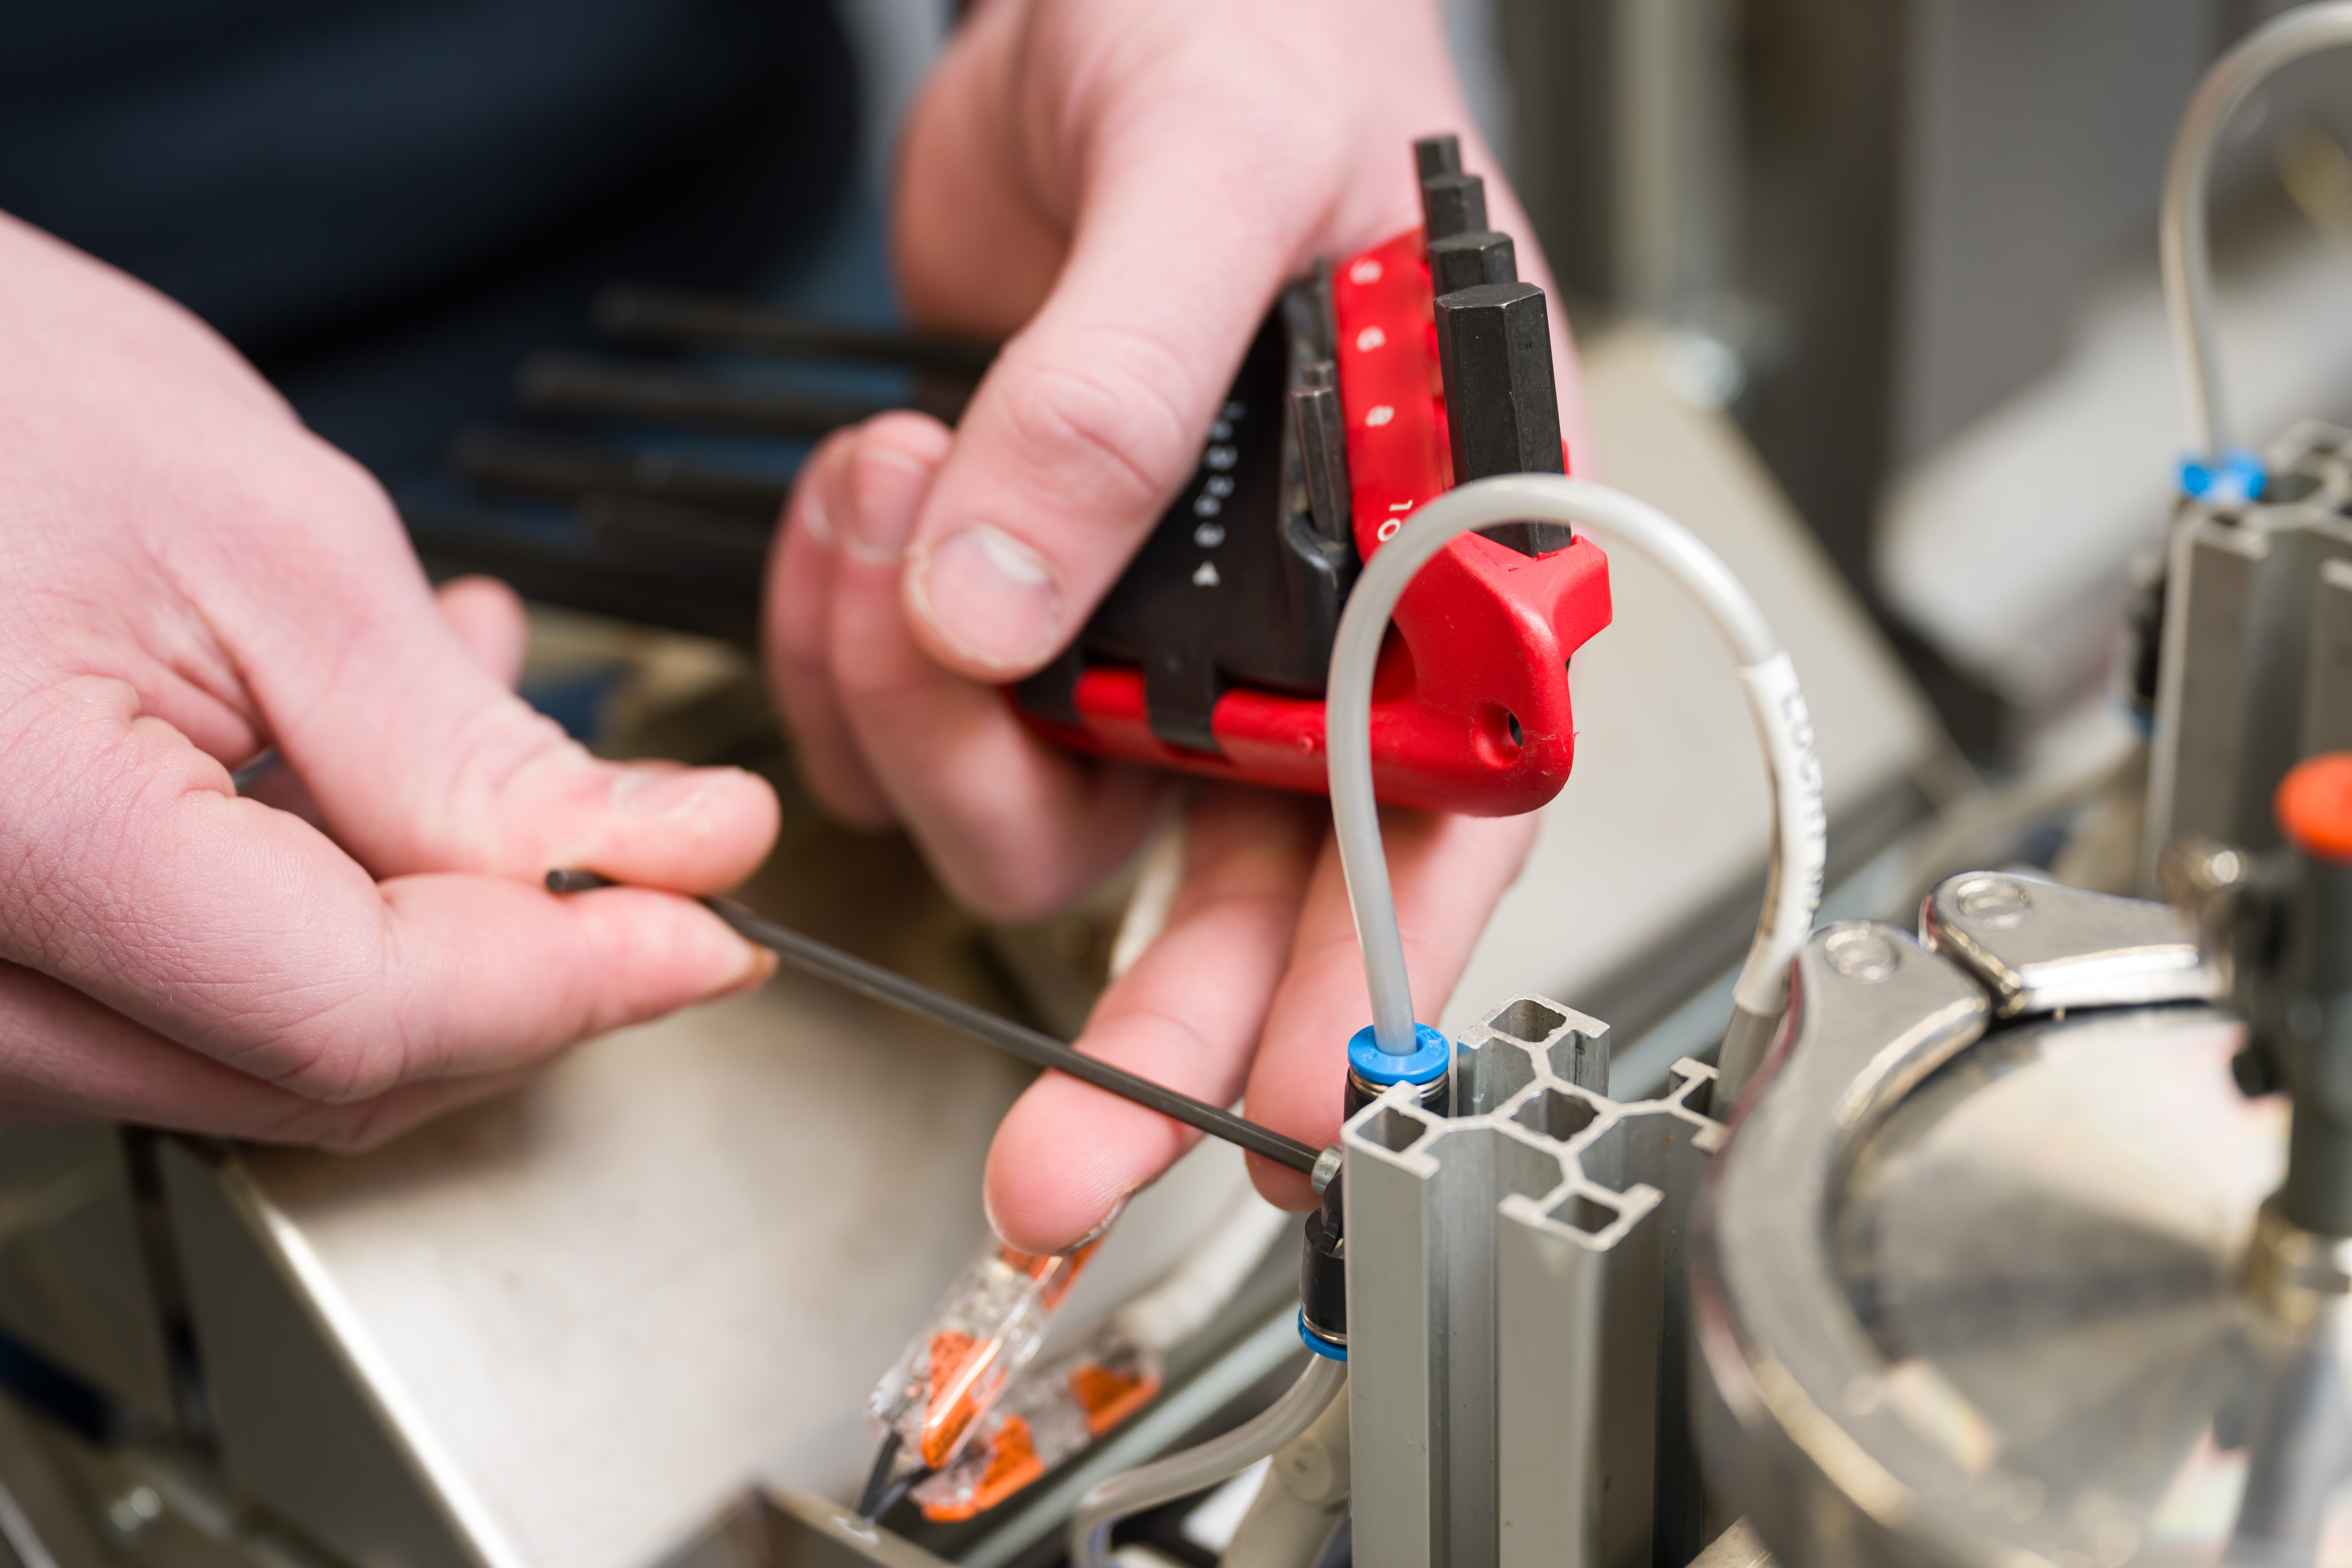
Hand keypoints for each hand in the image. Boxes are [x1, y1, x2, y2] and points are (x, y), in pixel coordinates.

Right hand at [0, 216, 780, 1149]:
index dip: (574, 982)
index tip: (712, 924)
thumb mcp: (274, 549)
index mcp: (9, 847)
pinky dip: (321, 920)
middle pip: (324, 1074)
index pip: (360, 1016)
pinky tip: (355, 779)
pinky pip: (191, 1010)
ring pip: (270, 1062)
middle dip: (516, 967)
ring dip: (427, 934)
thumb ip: (479, 755)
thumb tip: (688, 856)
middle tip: (617, 828)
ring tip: (459, 742)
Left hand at [771, 0, 1571, 1241]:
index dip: (1366, 994)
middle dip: (1141, 1043)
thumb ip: (1122, 391)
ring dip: (921, 719)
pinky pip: (914, 716)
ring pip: (1038, 815)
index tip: (1291, 1126)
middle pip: (1236, 900)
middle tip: (1049, 1170)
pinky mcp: (1020, 602)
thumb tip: (1012, 599)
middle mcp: (1306, 634)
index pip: (1436, 823)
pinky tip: (854, 509)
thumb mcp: (1215, 175)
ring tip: (883, 504)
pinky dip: (845, 643)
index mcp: (1444, 555)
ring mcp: (1151, 634)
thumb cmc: (1259, 37)